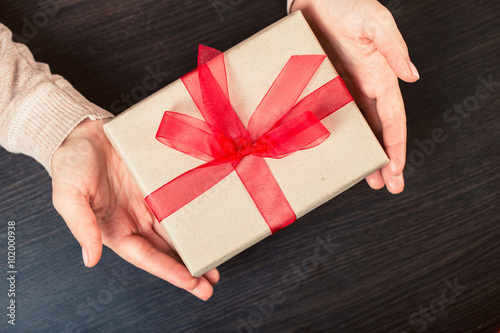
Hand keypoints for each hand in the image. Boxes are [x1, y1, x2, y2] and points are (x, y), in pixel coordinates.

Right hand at [51, 119, 218, 299]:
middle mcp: (137, 220)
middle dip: (188, 269)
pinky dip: (197, 214)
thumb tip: (91, 260)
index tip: (192, 283)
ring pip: (178, 231)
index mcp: (115, 229)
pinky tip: (213, 223)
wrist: (84, 131)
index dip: (169, 270)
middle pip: (166, 250)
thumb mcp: (69, 194)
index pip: (146, 256)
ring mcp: (151, 203)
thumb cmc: (71, 164)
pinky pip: (182, 201)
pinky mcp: (161, 183)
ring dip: (196, 247)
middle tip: (211, 285)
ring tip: (217, 264)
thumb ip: (81, 226)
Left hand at [291, 0, 418, 193]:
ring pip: (356, 129)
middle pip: (377, 131)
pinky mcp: (321, 87)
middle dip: (384, 159)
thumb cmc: (346, 2)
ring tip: (366, 179)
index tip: (395, 170)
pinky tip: (335, 152)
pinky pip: (329, 117)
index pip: (393, 119)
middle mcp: (362, 87)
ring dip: (362, 154)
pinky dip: (334, 136)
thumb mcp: (375, 22)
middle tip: (386, 186)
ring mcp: (342, 89)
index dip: (395, 145)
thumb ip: (394, 48)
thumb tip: (412, 77)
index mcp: (379, 76)